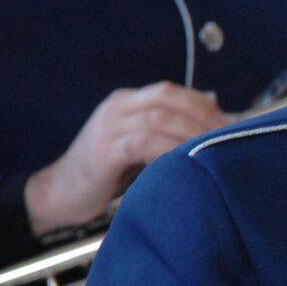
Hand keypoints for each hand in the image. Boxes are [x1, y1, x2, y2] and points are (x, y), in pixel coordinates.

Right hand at [26, 83, 228, 233]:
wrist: (59, 194)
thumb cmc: (106, 174)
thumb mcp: (137, 146)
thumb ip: (164, 134)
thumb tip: (211, 136)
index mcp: (126, 102)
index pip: (171, 91)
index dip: (202, 104)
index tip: (227, 122)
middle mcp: (117, 107)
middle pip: (168, 98)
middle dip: (202, 115)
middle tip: (226, 136)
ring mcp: (109, 127)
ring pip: (159, 118)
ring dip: (191, 132)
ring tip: (213, 149)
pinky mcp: (106, 150)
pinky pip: (144, 143)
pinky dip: (169, 149)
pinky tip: (186, 161)